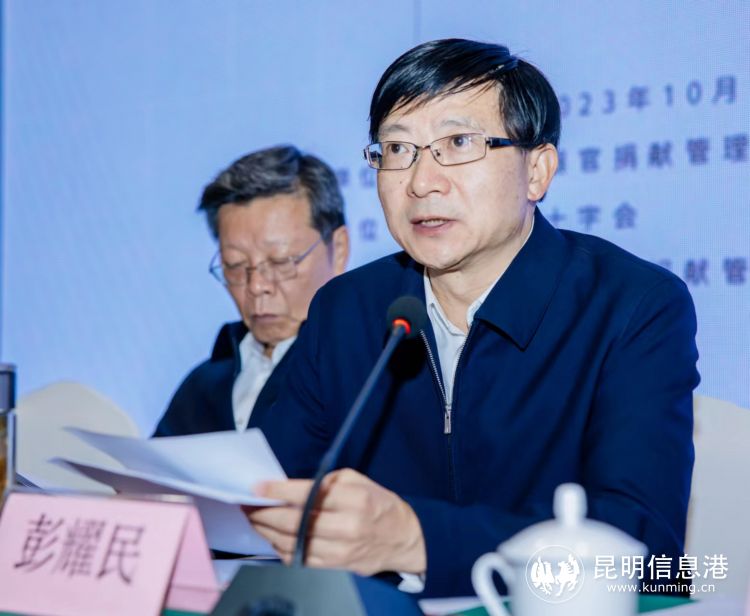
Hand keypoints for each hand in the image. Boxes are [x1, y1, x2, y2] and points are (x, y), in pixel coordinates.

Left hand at [246, 468, 425, 575]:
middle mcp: (346, 526)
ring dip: (266, 531)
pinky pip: (298, 560)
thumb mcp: (357, 480)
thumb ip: (325, 481)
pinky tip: (272, 537)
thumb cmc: (378, 504)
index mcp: (353, 499)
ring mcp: (339, 551)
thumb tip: (290, 487)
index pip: (307, 494)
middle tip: (248, 504)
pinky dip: (280, 548)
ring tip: (254, 519)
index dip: (277, 491)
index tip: (257, 487)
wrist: (403, 539)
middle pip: (293, 521)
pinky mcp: (334, 567)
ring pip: (292, 543)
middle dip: (264, 512)